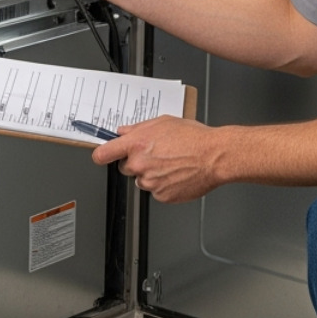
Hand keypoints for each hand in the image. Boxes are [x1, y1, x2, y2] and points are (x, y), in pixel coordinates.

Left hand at [91, 116, 222, 202]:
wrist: (215, 156)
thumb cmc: (194, 137)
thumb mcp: (163, 122)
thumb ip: (138, 128)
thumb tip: (123, 131)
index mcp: (136, 144)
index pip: (103, 154)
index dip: (101, 155)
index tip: (101, 156)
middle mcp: (140, 163)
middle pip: (124, 168)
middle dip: (135, 162)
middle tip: (155, 156)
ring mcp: (150, 182)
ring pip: (142, 180)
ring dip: (151, 174)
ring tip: (171, 164)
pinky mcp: (162, 195)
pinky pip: (156, 192)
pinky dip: (164, 185)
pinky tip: (176, 174)